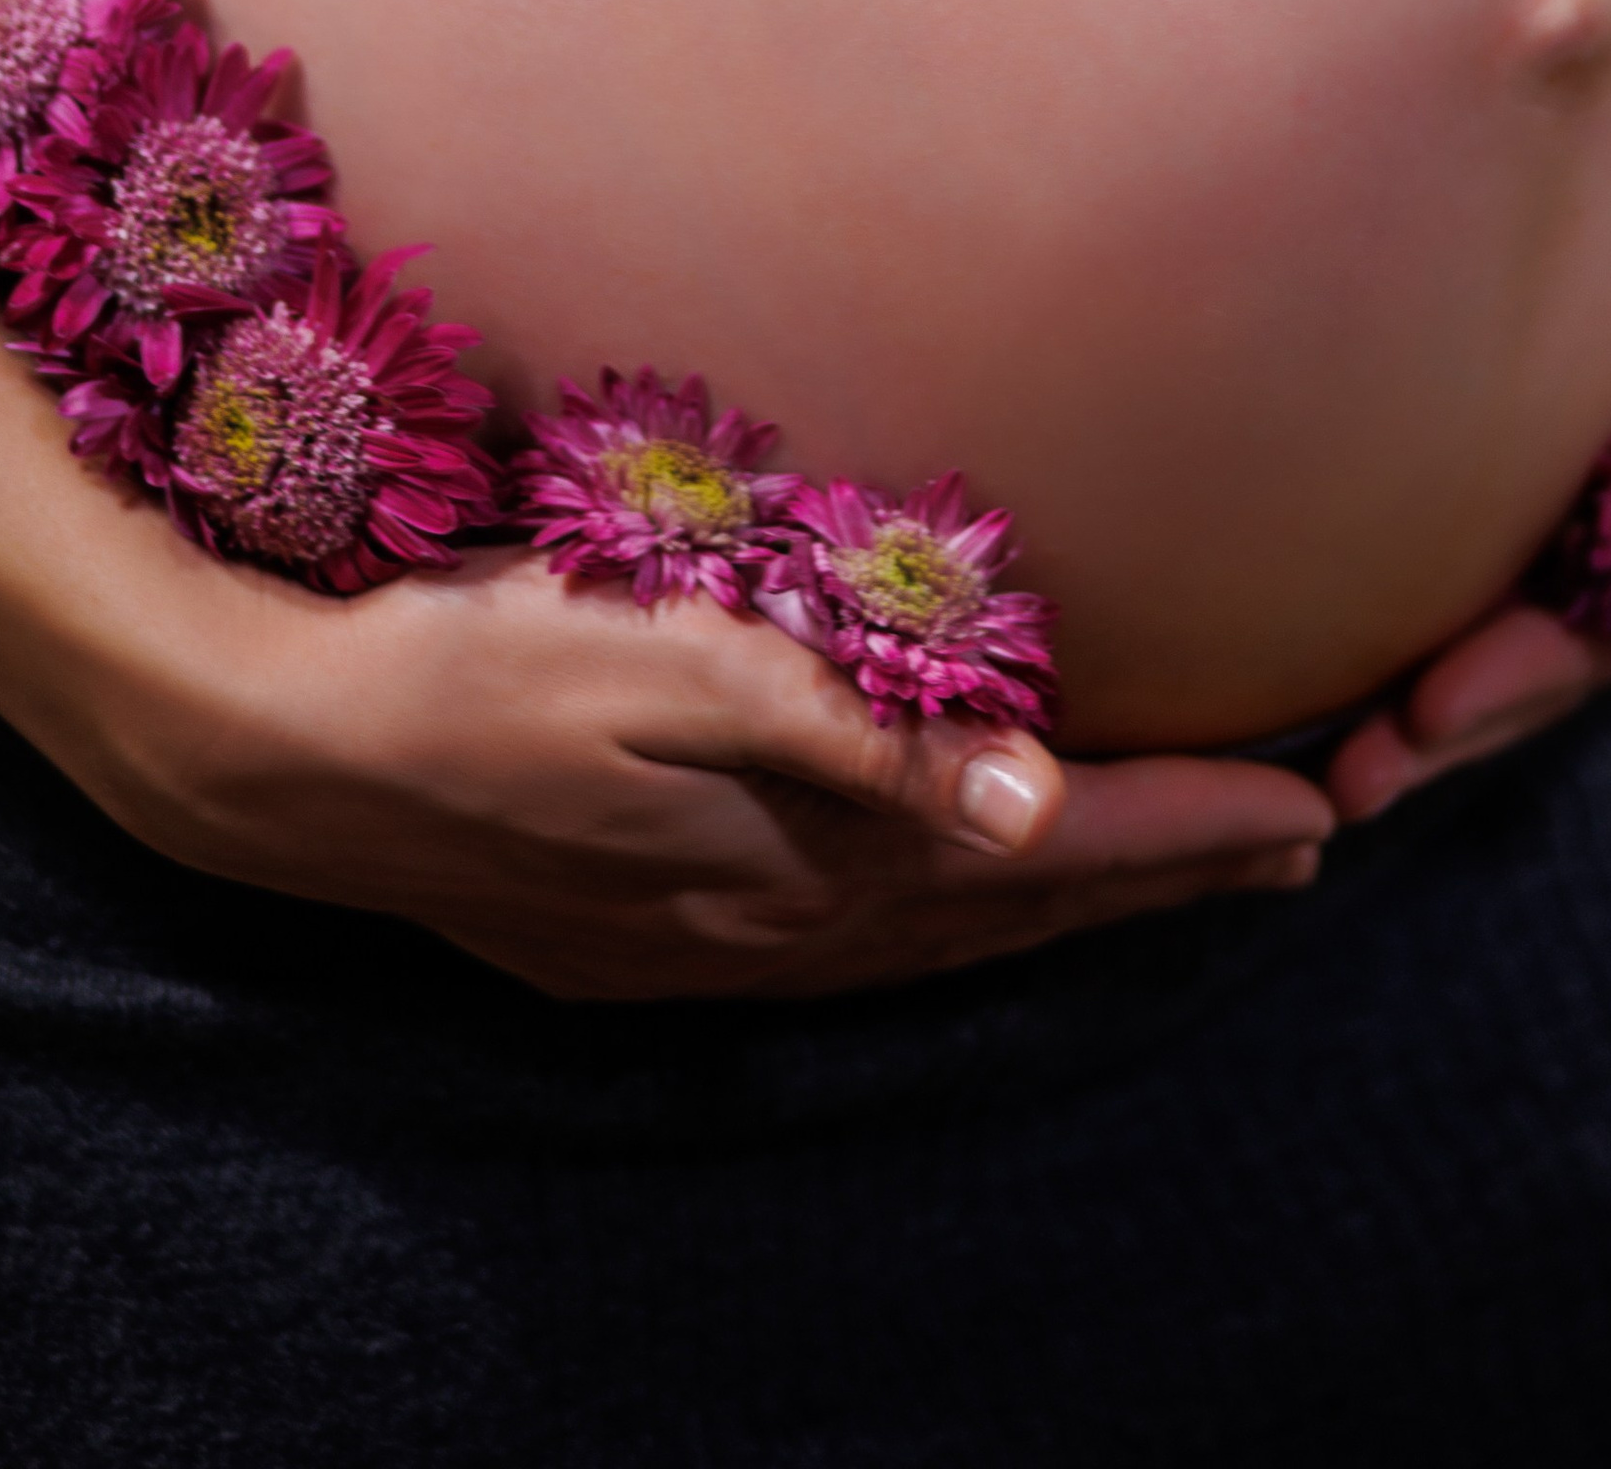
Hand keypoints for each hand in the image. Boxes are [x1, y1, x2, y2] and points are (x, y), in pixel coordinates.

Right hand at [74, 539, 1333, 1001]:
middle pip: (1023, 910)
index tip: (1321, 809)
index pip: (1047, 851)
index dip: (1188, 831)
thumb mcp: (668, 666)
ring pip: (952, 937)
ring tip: (1179, 872)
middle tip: (1306, 844)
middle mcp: (783, 922)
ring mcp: (717, 945)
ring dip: (1075, 908)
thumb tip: (1029, 813)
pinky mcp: (658, 937)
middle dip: (1171, 877)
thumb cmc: (482, 670)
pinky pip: (869, 945)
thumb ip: (852, 736)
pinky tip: (967, 905)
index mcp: (806, 856)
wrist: (289, 759)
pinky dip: (961, 923)